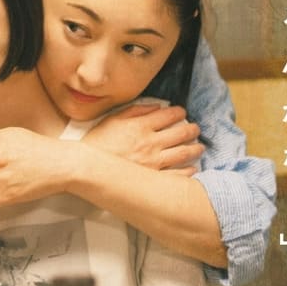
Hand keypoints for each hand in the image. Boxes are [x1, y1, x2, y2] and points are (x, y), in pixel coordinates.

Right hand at [85, 104, 203, 172]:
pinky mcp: (152, 178)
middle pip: (180, 133)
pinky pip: (176, 175)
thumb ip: (136, 111)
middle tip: (195, 129)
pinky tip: (192, 169)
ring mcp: (153, 162)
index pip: (168, 115)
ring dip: (195, 149)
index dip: (179, 113)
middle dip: (192, 130)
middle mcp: (150, 142)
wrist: (87, 168)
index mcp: (141, 126)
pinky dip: (188, 171)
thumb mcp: (113, 119)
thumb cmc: (97, 143)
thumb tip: (156, 106)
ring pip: (183, 153)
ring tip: (199, 147)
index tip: (182, 113)